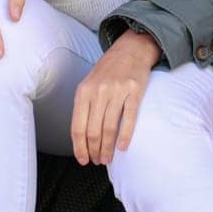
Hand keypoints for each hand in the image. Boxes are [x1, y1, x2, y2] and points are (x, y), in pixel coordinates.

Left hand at [71, 28, 160, 164]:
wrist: (130, 49)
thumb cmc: (108, 71)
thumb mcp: (89, 84)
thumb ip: (85, 107)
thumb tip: (83, 138)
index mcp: (83, 92)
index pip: (77, 127)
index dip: (79, 148)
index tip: (83, 160)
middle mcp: (98, 92)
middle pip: (93, 131)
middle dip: (94, 151)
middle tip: (99, 161)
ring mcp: (116, 91)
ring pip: (109, 128)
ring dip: (108, 148)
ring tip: (108, 158)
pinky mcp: (135, 91)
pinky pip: (129, 118)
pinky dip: (125, 136)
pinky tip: (123, 148)